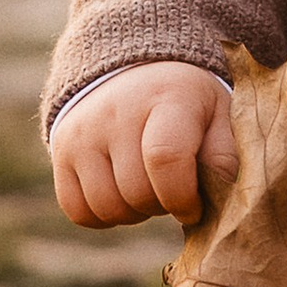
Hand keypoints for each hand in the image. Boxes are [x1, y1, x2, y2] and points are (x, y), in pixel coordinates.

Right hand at [51, 63, 237, 229]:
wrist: (135, 70)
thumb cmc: (187, 104)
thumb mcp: (220, 115)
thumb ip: (225, 157)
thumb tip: (218, 202)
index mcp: (168, 97)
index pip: (165, 158)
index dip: (182, 197)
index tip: (194, 206)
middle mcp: (117, 111)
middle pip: (137, 192)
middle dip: (162, 205)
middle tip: (172, 188)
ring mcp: (83, 131)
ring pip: (107, 207)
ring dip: (133, 212)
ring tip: (148, 187)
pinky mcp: (61, 150)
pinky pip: (77, 210)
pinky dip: (102, 215)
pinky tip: (122, 193)